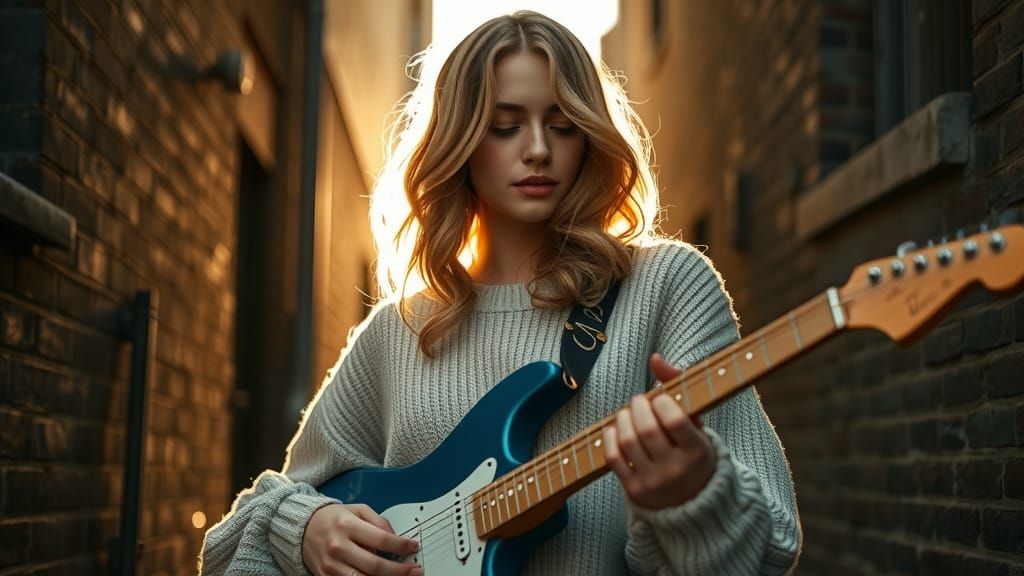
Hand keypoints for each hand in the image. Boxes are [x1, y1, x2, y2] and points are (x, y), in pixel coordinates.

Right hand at [302, 503, 422, 575]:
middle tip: (415, 570)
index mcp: (347, 525)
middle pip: (374, 565)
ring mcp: (331, 565)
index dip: (401, 545)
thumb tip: (396, 537)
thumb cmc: (333, 518)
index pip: (381, 539)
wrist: (302, 528)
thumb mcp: (357, 510)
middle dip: (399, 570)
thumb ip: (378, 521)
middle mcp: (338, 546)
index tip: (413, 547)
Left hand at [603, 353, 716, 509]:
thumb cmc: (693, 452)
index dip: (660, 402)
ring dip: (622, 419)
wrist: (693, 502)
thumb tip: (655, 358)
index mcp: (697, 451)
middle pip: (646, 428)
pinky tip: (615, 429)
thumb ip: (678, 387)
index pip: (673, 419)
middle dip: (638, 407)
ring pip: (627, 441)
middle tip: (639, 402)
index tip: (658, 398)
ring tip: (628, 414)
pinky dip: (609, 437)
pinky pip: (613, 458)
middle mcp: (676, 469)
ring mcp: (653, 482)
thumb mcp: (697, 424)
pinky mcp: (634, 490)